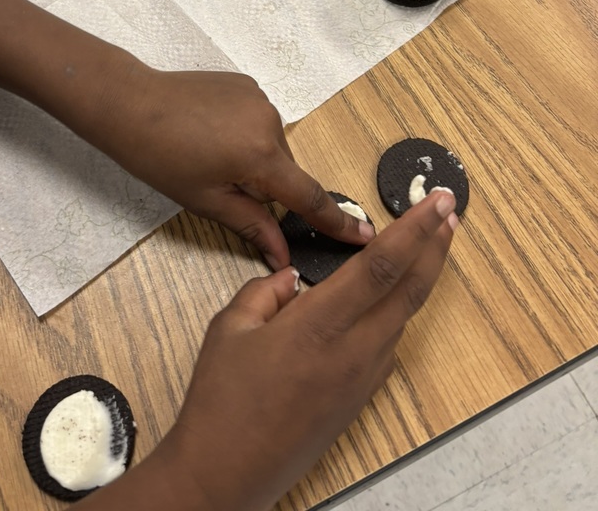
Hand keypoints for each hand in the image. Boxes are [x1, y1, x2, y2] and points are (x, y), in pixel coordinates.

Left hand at [101, 66, 374, 270]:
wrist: (130, 105)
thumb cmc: (159, 156)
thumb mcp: (207, 200)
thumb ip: (253, 225)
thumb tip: (282, 254)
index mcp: (261, 156)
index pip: (309, 196)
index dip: (337, 221)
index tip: (364, 235)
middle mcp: (270, 122)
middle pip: (287, 171)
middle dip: (268, 188)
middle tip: (225, 189)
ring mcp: (259, 98)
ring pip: (272, 146)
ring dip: (255, 160)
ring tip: (210, 158)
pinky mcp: (246, 84)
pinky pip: (258, 121)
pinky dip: (245, 135)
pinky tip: (212, 135)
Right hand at [161, 191, 457, 510]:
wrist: (227, 472)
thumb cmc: (221, 401)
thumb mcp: (229, 327)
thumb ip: (264, 291)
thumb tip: (291, 279)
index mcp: (318, 325)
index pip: (380, 265)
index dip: (415, 229)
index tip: (439, 201)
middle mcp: (351, 352)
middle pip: (409, 289)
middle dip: (436, 245)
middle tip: (450, 211)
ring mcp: (361, 379)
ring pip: (402, 316)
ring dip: (420, 276)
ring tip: (428, 244)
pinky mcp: (359, 399)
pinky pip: (388, 343)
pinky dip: (397, 310)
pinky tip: (389, 297)